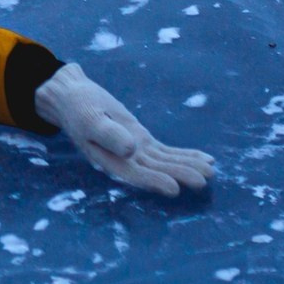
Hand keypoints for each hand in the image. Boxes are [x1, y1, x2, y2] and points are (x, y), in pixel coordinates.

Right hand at [33, 63, 212, 196]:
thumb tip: (130, 150)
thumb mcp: (89, 116)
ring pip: (163, 162)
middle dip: (179, 174)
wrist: (73, 96)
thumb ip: (108, 133)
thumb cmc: (77, 106)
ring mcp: (134, 152)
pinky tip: (204, 159)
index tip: (175, 188)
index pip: (132, 174)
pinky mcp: (142, 142)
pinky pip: (165, 152)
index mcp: (106, 158)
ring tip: (211, 171)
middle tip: (203, 179)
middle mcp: (123, 160)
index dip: (153, 182)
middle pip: (154, 170)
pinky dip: (184, 155)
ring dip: (186, 166)